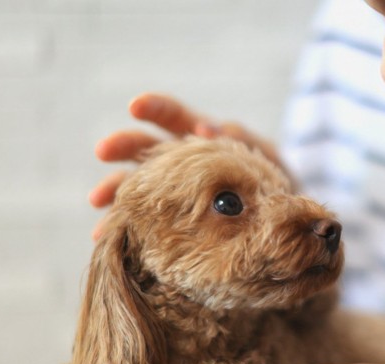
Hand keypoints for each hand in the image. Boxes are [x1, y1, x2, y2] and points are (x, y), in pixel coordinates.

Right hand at [90, 93, 281, 238]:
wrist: (286, 230)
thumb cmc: (278, 187)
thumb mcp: (270, 161)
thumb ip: (245, 141)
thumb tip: (211, 127)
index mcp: (204, 141)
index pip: (176, 118)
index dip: (156, 109)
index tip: (136, 106)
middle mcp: (183, 166)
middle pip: (146, 149)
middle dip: (123, 147)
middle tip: (103, 151)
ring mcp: (176, 196)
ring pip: (139, 188)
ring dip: (117, 193)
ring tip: (98, 201)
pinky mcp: (175, 224)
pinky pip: (147, 224)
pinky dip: (129, 229)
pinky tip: (109, 237)